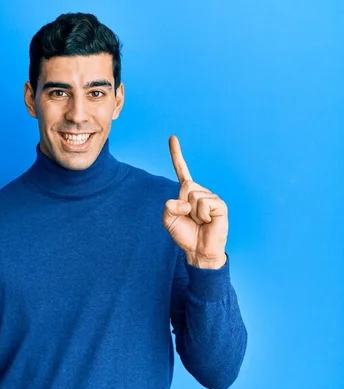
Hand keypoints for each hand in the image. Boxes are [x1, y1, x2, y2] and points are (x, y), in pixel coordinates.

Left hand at [162, 136, 227, 268]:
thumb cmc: (184, 234)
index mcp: (186, 193)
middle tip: (190, 218)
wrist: (198, 250)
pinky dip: (202, 215)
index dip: (176, 154)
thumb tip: (183, 201)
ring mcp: (211, 197)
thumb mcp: (168, 220)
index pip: (181, 170)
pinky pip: (204, 204)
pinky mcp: (220, 205)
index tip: (172, 137)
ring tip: (200, 222)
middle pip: (185, 187)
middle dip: (183, 205)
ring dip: (193, 213)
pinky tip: (208, 222)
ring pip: (194, 196)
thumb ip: (169, 207)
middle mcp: (199, 192)